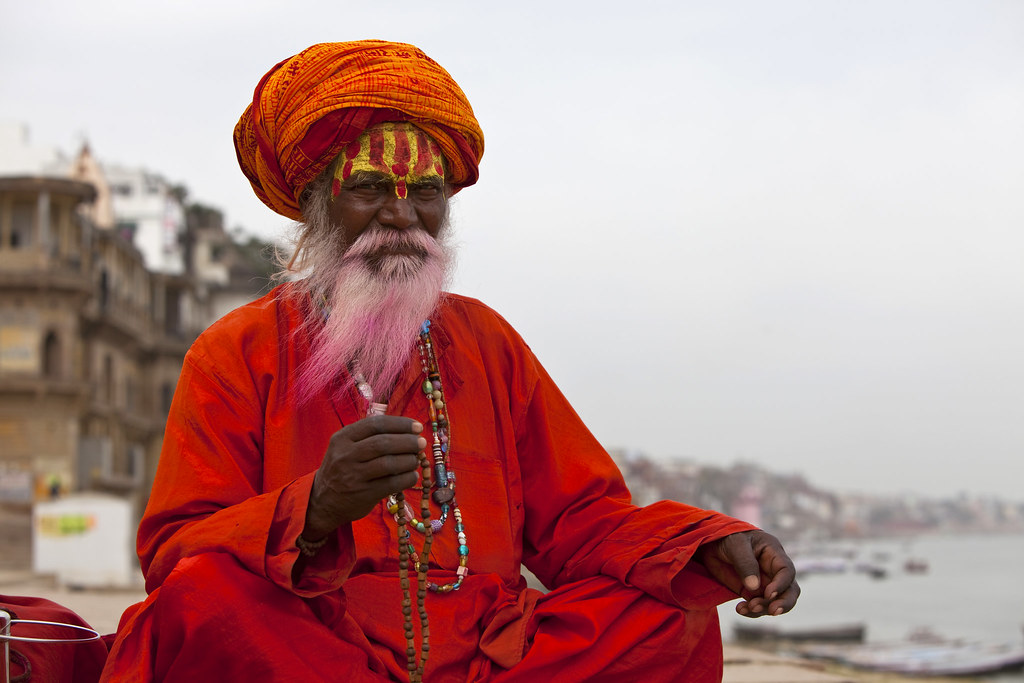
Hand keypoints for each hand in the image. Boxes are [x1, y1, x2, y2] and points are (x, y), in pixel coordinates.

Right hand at [303, 416, 424, 539]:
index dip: (400, 424)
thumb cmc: (342, 468)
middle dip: (408, 442)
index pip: (376, 424)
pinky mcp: (363, 494)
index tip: (417, 427)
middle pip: (384, 443)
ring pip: (389, 463)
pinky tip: (412, 475)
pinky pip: (392, 484)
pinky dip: (407, 478)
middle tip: (421, 443)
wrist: (322, 501)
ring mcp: (354, 476)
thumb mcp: (346, 446)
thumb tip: (407, 431)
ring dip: (409, 460)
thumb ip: (369, 436)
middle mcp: (346, 455)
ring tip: (416, 459)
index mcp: (343, 437)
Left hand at [697, 530, 799, 617]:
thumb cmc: (727, 537)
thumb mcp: (736, 545)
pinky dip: (751, 611)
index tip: (769, 594)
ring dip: (764, 608)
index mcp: (774, 553)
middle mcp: (773, 570)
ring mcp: (764, 583)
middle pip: (790, 590)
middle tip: (772, 611)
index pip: (786, 571)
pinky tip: (740, 609)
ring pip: (775, 602)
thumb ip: (745, 564)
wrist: (711, 544)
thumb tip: (755, 587)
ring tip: (748, 608)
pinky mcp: (752, 593)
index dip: (782, 584)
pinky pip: (758, 606)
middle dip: (784, 603)